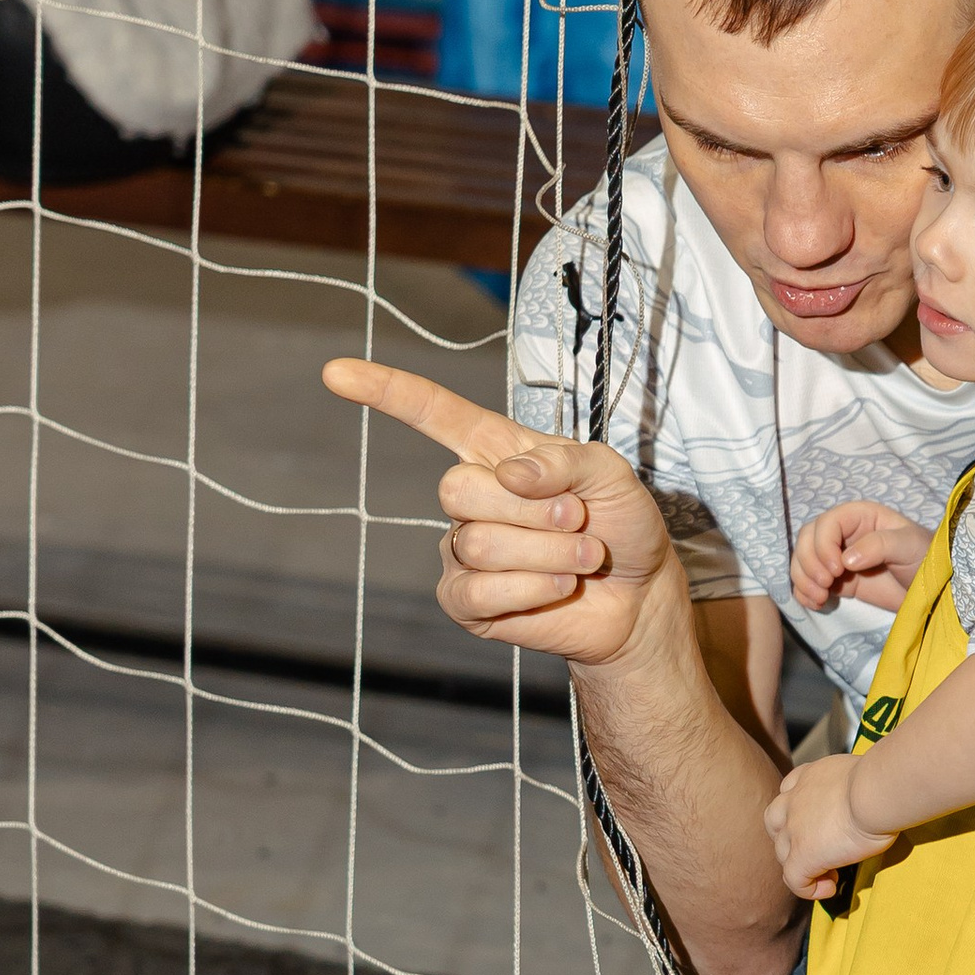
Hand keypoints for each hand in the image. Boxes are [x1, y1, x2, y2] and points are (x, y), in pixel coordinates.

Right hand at [323, 358, 677, 663]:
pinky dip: (533, 587)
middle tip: (579, 519)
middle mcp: (471, 499)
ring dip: (548, 551)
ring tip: (583, 555)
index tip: (336, 373)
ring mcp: (461, 551)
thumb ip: (565, 461)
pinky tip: (560, 586)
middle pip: (455, 489)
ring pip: (478, 544)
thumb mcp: (610, 474)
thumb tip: (509, 473)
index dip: (386, 392)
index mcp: (496, 452)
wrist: (638, 597)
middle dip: (531, 509)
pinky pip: (478, 590)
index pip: (433, 414)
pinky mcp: (466, 602)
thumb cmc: (621, 524)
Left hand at [765, 753, 895, 900]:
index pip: (788, 793)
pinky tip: (831, 889)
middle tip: (824, 849)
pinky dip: (809, 889)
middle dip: (794, 840)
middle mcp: (794, 800)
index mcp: (809, 776)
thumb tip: (868, 797)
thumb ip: (851, 786)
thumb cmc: (881, 782)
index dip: (799, 813)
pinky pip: (794, 880)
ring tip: (831, 873)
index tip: (823, 824)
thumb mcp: (858, 776)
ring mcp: (793, 829)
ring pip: (783, 854)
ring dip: (802, 865)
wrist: (875, 792)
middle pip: (777, 825)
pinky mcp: (802, 855)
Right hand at [792, 499, 931, 615]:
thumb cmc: (925, 557)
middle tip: (825, 585)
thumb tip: (846, 559)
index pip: (827, 523)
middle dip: (809, 563)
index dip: (824, 545)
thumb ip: (879, 545)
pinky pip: (809, 582)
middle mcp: (844, 534)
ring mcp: (838, 558)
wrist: (932, 589)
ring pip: (803, 560)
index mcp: (859, 516)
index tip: (838, 569)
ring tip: (820, 597)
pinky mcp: (838, 581)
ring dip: (803, 579)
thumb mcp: (908, 545)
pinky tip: (815, 603)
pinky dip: (804, 592)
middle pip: (807, 539)